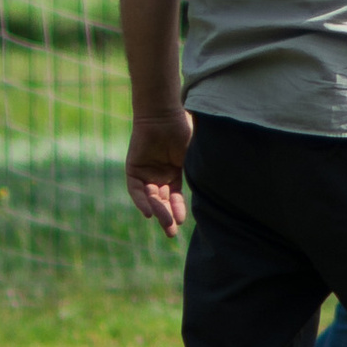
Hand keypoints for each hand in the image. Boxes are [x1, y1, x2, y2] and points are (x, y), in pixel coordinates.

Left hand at [126, 106, 192, 235]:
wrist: (163, 114)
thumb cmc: (183, 129)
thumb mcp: (193, 154)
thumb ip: (196, 170)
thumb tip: (213, 189)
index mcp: (175, 171)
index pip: (175, 196)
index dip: (178, 209)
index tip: (182, 221)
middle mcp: (160, 175)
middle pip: (162, 201)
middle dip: (167, 217)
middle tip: (171, 233)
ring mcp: (146, 173)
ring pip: (151, 197)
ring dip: (157, 210)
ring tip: (165, 222)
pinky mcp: (133, 169)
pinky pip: (136, 190)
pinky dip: (142, 201)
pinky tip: (149, 212)